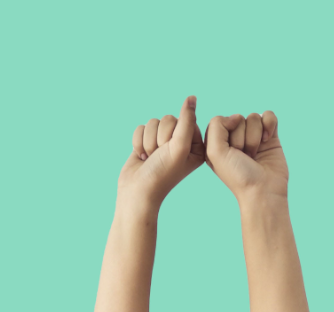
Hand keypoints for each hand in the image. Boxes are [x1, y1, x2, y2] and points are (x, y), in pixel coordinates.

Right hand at [117, 96, 204, 210]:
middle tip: (160, 156)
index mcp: (196, 146)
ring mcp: (163, 143)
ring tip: (151, 158)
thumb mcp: (179, 145)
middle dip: (160, 137)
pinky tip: (142, 157)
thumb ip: (187, 119)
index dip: (175, 133)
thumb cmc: (162, 173)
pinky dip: (139, 142)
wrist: (138, 192)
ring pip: (154, 122)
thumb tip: (192, 97)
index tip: (173, 151)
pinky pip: (142, 126)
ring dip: (149, 140)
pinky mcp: (148, 142)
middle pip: (168, 119)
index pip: (187, 120)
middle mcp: (181, 143)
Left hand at [204, 110, 288, 201]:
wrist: (263, 191)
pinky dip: (269, 125)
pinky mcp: (269, 136)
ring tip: (254, 155)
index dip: (226, 134)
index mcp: (218, 143)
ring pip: (254, 117)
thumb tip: (237, 116)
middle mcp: (235, 138)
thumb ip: (216, 125)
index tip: (230, 153)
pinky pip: (268, 116)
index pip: (220, 120)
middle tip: (244, 157)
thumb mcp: (215, 152)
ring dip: (255, 137)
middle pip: (238, 118)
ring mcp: (253, 136)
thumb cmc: (238, 176)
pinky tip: (267, 141)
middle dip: (241, 138)